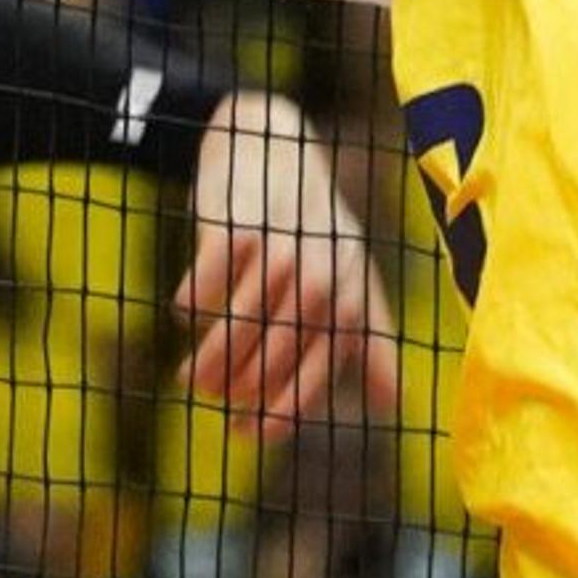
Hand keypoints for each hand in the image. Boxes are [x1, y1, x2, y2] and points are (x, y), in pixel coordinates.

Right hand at [174, 92, 400, 435]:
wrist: (273, 144)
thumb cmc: (312, 225)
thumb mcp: (351, 273)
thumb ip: (370, 337)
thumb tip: (393, 405)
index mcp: (349, 293)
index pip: (317, 368)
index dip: (282, 409)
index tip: (250, 433)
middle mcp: (319, 273)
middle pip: (277, 352)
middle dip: (244, 388)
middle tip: (216, 403)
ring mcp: (279, 248)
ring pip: (241, 323)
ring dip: (213, 358)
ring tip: (192, 378)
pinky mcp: (237, 225)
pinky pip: (211, 280)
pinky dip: (195, 302)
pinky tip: (184, 315)